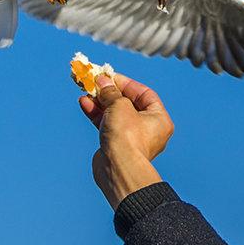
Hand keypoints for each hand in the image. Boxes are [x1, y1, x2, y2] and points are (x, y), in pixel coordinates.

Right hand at [79, 73, 174, 209]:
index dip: (126, 83)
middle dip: (110, 92)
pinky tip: (84, 103)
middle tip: (95, 82)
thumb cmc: (127, 136)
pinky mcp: (116, 145)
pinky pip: (106, 124)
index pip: (144, 94)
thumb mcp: (120, 105)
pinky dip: (96, 114)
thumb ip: (111, 92)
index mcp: (158, 119)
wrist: (118, 168)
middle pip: (127, 103)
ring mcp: (131, 138)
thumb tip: (103, 82)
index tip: (110, 76)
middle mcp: (148, 129)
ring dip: (100, 101)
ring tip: (86, 91)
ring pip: (114, 114)